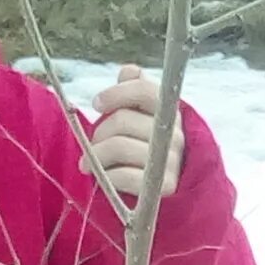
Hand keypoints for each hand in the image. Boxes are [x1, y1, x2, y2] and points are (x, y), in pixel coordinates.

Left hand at [86, 63, 183, 201]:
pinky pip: (124, 175)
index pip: (144, 90)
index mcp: (168, 112)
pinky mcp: (166, 187)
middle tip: (92, 145)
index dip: (116, 93)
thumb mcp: (144, 118)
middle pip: (123, 120)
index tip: (97, 104)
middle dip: (99, 133)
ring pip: (118, 147)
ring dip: (97, 156)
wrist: (174, 194)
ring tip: (90, 164)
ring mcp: (171, 161)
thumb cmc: (147, 149)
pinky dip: (108, 177)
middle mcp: (173, 134)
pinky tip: (105, 178)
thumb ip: (135, 93)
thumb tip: (129, 70)